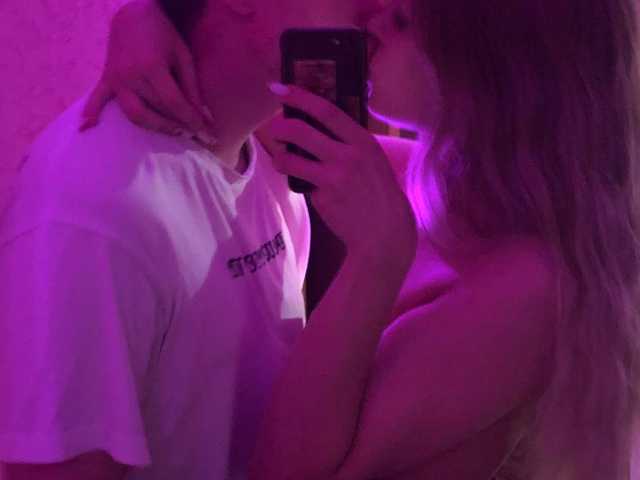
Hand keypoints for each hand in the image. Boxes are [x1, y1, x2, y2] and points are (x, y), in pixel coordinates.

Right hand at [81, 0, 214, 140]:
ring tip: (173, 130)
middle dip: (177, 125)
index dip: (192, 120)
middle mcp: (131, 76)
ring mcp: (116, 79)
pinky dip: (91, 112)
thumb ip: (193, 88)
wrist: (134, 14)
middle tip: (192, 132)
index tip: (207, 134)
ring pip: (134, 114)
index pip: (174, 103)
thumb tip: (205, 117)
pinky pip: (97, 98)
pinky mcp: (106, 79)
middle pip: (155, 111)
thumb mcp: (184, 57)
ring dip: (155, 127)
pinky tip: (85, 127)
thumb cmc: (163, 35)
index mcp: (152, 67)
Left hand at [268, 83, 417, 263]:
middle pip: (300, 130)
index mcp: (363, 141)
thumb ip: (349, 142)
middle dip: (279, 126)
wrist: (384, 231)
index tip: (282, 88)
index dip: (300, 96)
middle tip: (273, 127)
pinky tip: (304, 185)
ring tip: (281, 160)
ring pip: (290, 158)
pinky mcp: (321, 197)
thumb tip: (316, 126)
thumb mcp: (372, 160)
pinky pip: (300, 182)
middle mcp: (347, 156)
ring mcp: (333, 177)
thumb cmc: (378, 193)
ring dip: (279, 157)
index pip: (326, 110)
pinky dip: (296, 181)